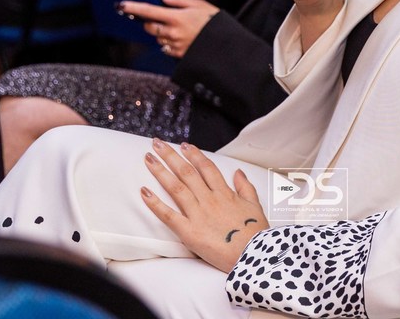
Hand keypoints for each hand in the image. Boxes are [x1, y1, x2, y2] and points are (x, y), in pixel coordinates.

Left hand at [119, 0, 219, 57]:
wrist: (226, 47)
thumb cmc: (215, 23)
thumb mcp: (201, 5)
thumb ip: (180, 0)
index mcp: (176, 17)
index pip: (149, 11)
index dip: (133, 8)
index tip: (121, 5)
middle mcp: (172, 32)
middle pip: (149, 27)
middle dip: (151, 22)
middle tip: (164, 18)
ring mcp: (174, 45)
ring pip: (158, 38)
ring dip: (162, 33)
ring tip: (181, 29)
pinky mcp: (178, 55)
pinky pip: (166, 48)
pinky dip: (169, 43)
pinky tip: (183, 39)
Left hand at [141, 138, 269, 271]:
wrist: (253, 257)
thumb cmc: (255, 235)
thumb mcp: (255, 206)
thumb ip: (245, 187)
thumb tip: (238, 172)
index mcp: (224, 193)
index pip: (206, 167)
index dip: (194, 155)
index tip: (184, 145)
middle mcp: (209, 200)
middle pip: (186, 172)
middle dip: (171, 156)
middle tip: (158, 144)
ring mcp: (198, 214)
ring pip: (176, 188)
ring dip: (160, 171)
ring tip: (148, 159)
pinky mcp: (189, 232)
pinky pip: (168, 215)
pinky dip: (155, 203)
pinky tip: (144, 192)